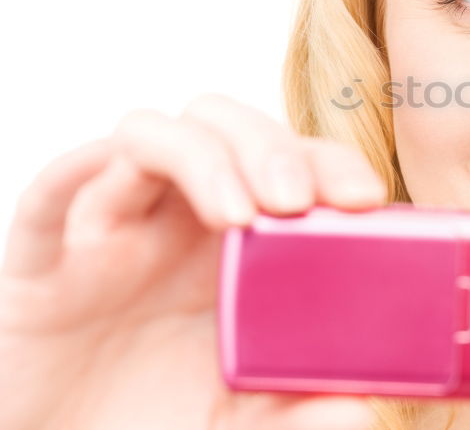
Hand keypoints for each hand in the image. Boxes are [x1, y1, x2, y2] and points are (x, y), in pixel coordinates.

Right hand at [0, 93, 390, 429]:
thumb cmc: (156, 418)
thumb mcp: (238, 426)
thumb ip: (295, 416)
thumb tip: (362, 411)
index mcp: (241, 242)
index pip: (294, 164)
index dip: (331, 164)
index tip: (366, 199)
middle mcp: (181, 219)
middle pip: (227, 128)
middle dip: (270, 147)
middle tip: (297, 201)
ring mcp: (114, 227)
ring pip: (151, 135)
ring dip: (201, 156)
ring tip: (238, 216)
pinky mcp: (43, 255)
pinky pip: (54, 190)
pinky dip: (81, 175)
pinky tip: (112, 197)